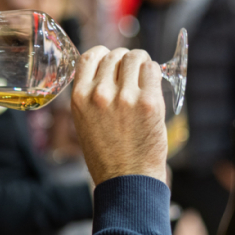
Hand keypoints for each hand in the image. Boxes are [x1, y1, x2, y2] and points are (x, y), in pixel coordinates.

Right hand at [71, 47, 167, 185]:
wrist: (127, 180)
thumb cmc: (106, 155)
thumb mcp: (84, 122)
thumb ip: (91, 95)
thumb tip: (109, 71)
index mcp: (79, 98)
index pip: (90, 56)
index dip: (103, 54)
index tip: (111, 61)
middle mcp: (99, 94)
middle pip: (115, 55)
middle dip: (125, 60)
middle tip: (132, 73)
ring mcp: (125, 97)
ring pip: (136, 58)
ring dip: (142, 62)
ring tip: (144, 76)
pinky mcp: (149, 103)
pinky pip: (153, 70)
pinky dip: (154, 73)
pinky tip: (153, 85)